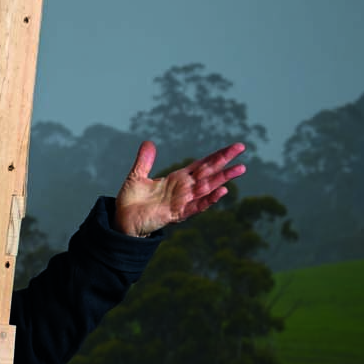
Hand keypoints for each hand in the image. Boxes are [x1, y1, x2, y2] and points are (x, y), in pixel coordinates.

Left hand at [114, 141, 246, 237]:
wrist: (122, 221)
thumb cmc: (130, 201)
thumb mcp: (137, 176)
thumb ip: (145, 160)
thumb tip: (148, 142)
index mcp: (177, 178)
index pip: (202, 164)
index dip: (217, 155)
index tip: (234, 147)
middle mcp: (183, 189)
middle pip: (209, 172)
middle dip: (225, 161)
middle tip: (241, 148)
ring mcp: (181, 201)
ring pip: (207, 188)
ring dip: (223, 179)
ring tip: (239, 169)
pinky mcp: (176, 213)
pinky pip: (196, 206)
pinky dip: (209, 200)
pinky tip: (221, 191)